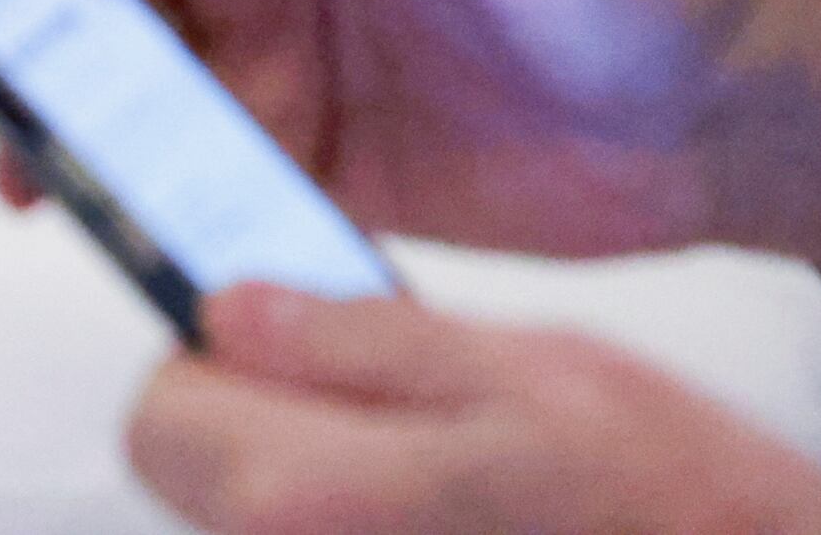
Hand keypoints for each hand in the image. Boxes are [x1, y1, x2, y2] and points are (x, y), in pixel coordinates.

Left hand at [131, 288, 820, 534]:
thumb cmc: (660, 493)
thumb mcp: (521, 371)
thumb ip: (360, 343)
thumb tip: (229, 307)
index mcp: (317, 498)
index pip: (160, 413)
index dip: (212, 351)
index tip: (284, 317)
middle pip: (194, 465)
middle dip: (256, 400)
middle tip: (365, 371)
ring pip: (252, 501)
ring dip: (310, 448)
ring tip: (427, 432)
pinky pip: (319, 526)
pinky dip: (352, 497)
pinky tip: (444, 483)